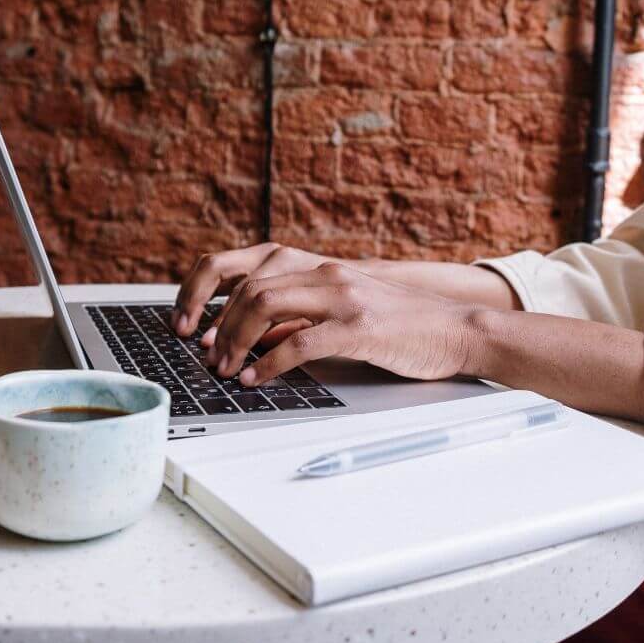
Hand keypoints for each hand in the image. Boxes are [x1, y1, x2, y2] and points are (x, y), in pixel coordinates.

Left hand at [205, 262, 475, 384]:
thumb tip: (246, 337)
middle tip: (205, 354)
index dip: (205, 289)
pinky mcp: (360, 327)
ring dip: (236, 340)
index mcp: (318, 267)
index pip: (244, 264)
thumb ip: (298, 317)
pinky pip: (301, 342)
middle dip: (215, 322)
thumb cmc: (399, 326)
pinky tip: (257, 378)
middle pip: (248, 285)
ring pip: (266, 304)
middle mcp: (326, 273)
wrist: (455, 330)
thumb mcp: (341, 311)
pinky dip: (269, 362)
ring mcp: (343, 296)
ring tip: (225, 368)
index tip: (188, 322)